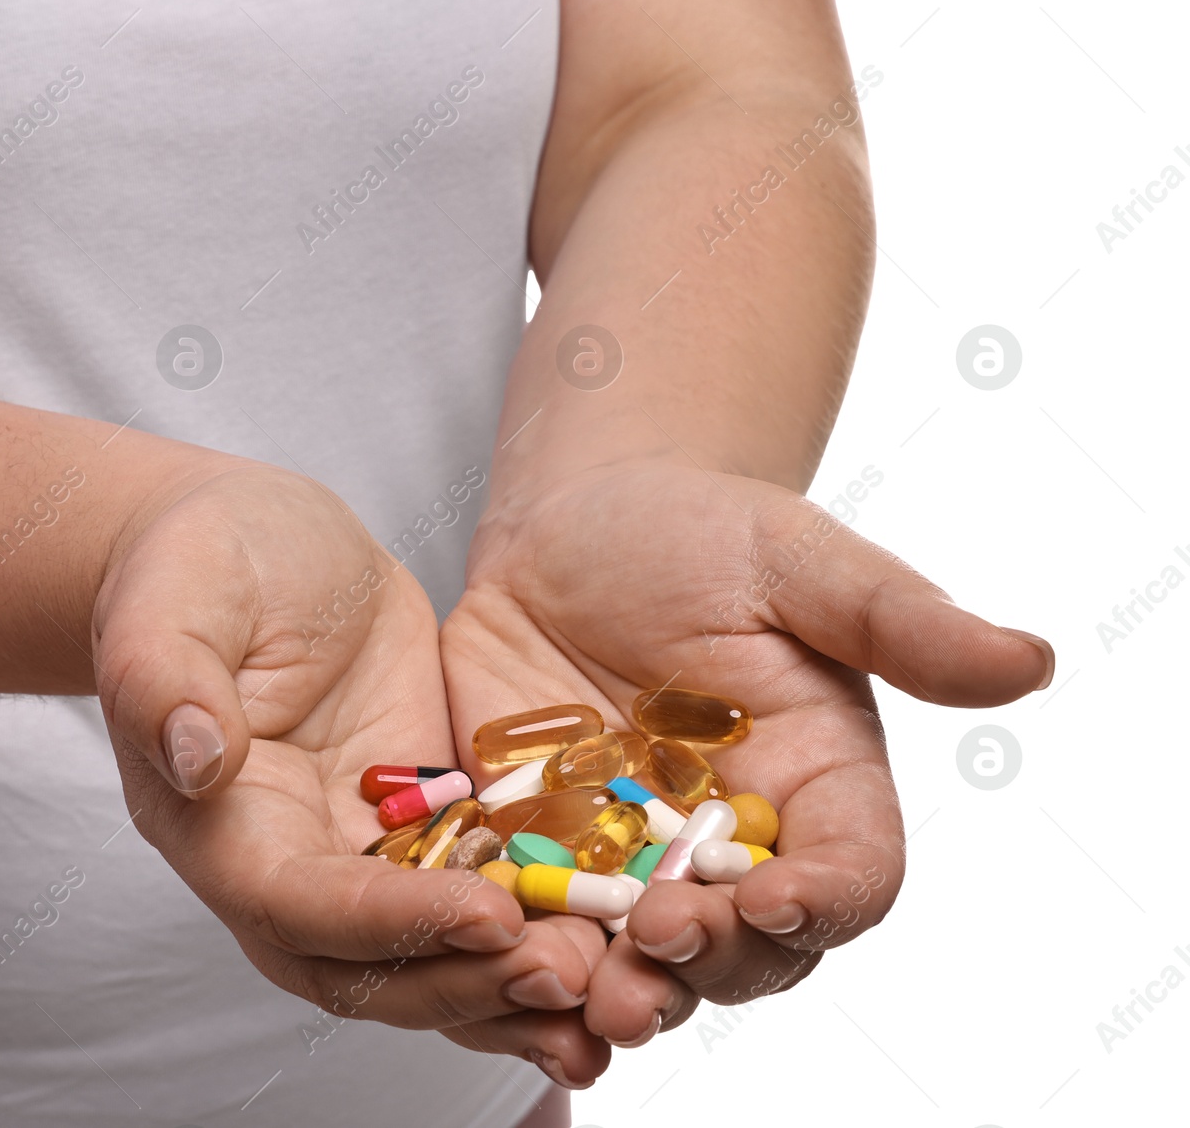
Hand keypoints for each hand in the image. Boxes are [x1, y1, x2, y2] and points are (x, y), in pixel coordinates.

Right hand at [91, 465, 600, 1063]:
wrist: (250, 545)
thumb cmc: (200, 561)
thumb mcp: (175, 596)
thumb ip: (164, 675)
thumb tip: (196, 758)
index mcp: (220, 823)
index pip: (298, 904)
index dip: (388, 922)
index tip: (487, 912)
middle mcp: (288, 863)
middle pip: (370, 966)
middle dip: (466, 979)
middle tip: (569, 970)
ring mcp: (360, 851)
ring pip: (430, 954)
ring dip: (510, 982)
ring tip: (606, 981)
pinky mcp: (424, 822)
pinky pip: (477, 895)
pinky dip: (534, 928)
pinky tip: (614, 938)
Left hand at [441, 460, 1052, 1081]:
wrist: (575, 526)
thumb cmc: (702, 533)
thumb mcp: (798, 561)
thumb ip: (898, 619)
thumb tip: (1030, 660)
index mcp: (817, 788)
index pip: (850, 875)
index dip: (824, 902)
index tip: (777, 897)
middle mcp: (730, 847)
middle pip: (747, 948)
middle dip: (709, 963)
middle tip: (658, 951)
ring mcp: (631, 860)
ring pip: (639, 960)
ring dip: (614, 989)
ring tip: (577, 994)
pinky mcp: (538, 850)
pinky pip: (534, 920)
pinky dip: (517, 949)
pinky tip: (490, 955)